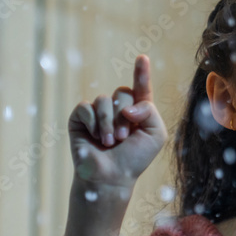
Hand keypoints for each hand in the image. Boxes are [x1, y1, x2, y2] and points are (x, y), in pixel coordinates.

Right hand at [68, 55, 166, 188]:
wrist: (111, 177)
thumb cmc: (134, 158)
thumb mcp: (155, 134)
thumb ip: (149, 111)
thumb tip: (126, 107)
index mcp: (138, 110)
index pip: (141, 87)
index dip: (141, 72)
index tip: (142, 58)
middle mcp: (118, 108)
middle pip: (122, 92)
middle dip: (124, 115)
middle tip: (123, 138)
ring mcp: (98, 112)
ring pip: (103, 100)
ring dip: (109, 122)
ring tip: (110, 142)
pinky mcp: (80, 118)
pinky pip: (86, 107)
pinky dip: (93, 123)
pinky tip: (94, 137)